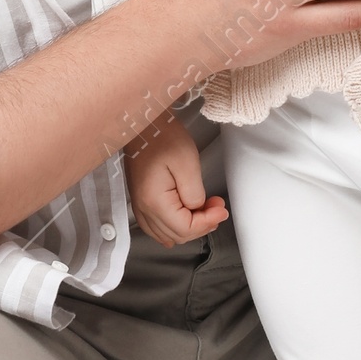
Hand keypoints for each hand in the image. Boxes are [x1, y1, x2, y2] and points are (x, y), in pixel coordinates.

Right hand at [126, 111, 228, 245]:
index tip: (221, 209)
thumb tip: (198, 210)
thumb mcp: (187, 163)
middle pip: (177, 235)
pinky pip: (154, 227)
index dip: (207, 222)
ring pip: (166, 234)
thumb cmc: (163, 137)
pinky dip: (171, 228)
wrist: (144, 124)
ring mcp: (139, 205)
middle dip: (201, 225)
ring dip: (189, 227)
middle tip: (216, 206)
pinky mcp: (140, 200)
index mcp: (155, 201)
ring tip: (204, 210)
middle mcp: (143, 208)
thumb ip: (195, 194)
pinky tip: (183, 221)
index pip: (185, 228)